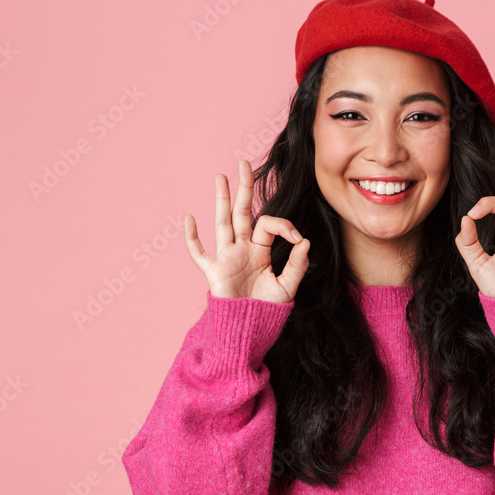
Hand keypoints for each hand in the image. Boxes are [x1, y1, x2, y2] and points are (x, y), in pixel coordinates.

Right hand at [183, 158, 310, 302]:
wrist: (249, 331)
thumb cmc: (267, 312)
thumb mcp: (287, 289)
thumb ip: (297, 266)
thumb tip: (305, 241)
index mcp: (260, 252)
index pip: (269, 225)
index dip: (285, 226)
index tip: (298, 239)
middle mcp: (242, 250)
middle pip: (242, 212)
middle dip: (243, 188)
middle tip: (244, 163)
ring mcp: (226, 259)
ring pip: (223, 223)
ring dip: (221, 200)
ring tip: (220, 177)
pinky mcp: (214, 273)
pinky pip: (200, 254)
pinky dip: (193, 238)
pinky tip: (189, 218)